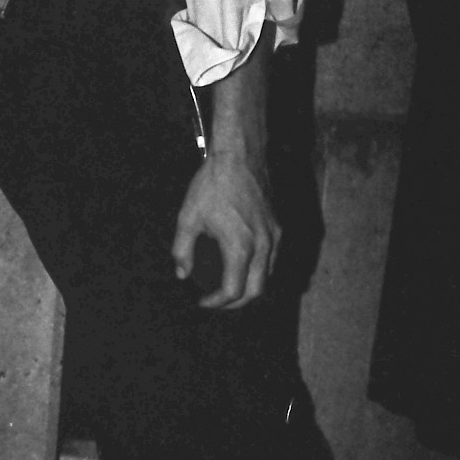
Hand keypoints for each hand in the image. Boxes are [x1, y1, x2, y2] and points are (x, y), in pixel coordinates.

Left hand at [171, 151, 279, 308]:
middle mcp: (262, 246)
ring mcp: (274, 236)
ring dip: (250, 287)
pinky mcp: (278, 226)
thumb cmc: (212, 184)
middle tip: (218, 302)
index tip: (202, 301)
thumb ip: (182, 249)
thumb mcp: (188, 216)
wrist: (239, 155)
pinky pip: (273, 259)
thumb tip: (182, 273)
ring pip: (268, 276)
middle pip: (256, 291)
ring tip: (230, 286)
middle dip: (237, 303)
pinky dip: (260, 270)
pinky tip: (244, 264)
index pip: (233, 291)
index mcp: (240, 247)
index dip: (217, 303)